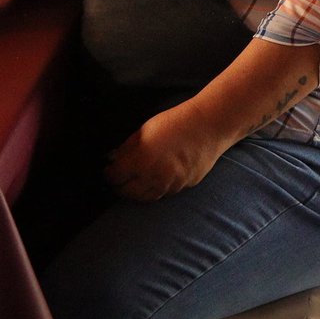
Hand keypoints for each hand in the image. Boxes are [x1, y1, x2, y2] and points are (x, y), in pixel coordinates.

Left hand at [104, 102, 228, 201]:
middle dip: (120, 186)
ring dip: (138, 191)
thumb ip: (127, 147)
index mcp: (141, 159)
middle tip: (119, 178)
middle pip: (127, 192)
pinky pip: (165, 192)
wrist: (210, 124)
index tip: (109, 169)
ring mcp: (171, 183)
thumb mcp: (146, 128)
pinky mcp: (184, 186)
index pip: (114, 177)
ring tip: (136, 182)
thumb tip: (112, 159)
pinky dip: (157, 188)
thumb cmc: (177, 121)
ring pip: (146, 197)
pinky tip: (157, 178)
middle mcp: (154, 176)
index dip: (109, 173)